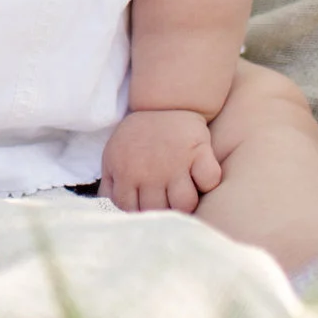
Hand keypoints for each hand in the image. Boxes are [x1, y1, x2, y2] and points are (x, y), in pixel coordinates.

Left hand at [99, 108, 222, 213]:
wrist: (164, 103)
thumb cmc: (138, 137)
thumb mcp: (113, 158)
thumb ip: (109, 187)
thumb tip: (108, 213)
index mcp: (126, 172)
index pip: (129, 210)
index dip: (137, 214)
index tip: (145, 210)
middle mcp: (150, 171)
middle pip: (158, 211)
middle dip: (162, 212)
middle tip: (166, 202)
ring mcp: (176, 162)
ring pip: (185, 203)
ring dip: (187, 203)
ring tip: (183, 193)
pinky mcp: (200, 152)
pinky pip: (209, 180)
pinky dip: (208, 183)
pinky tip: (200, 178)